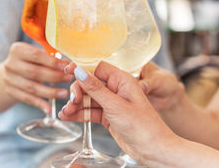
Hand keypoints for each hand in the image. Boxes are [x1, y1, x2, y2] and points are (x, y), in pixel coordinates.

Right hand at [3, 42, 72, 113]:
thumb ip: (50, 58)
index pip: (36, 55)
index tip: (66, 66)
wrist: (9, 73)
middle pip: (34, 72)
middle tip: (68, 78)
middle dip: (54, 76)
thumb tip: (67, 64)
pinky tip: (48, 109)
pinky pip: (27, 99)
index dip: (52, 62)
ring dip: (49, 92)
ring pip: (31, 87)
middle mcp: (11, 64)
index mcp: (17, 50)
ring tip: (63, 93)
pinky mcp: (11, 91)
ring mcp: (9, 79)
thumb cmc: (28, 61)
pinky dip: (39, 104)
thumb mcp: (36, 55)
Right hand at [59, 61, 178, 164]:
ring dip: (76, 104)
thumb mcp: (115, 105)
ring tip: (65, 112)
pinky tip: (68, 116)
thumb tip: (80, 71)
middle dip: (78, 91)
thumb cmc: (142, 126)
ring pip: (88, 99)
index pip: (98, 68)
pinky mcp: (109, 117)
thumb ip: (96, 88)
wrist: (153, 150)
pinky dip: (80, 114)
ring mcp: (112, 104)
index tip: (68, 71)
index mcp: (122, 80)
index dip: (83, 70)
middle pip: (90, 84)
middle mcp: (117, 89)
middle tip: (72, 101)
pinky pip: (91, 112)